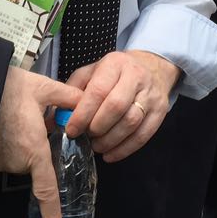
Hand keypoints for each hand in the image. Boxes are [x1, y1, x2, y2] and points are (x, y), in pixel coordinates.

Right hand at [0, 66, 83, 217]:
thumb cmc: (5, 87)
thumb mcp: (43, 87)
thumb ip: (68, 98)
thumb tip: (85, 104)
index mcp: (34, 150)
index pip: (46, 191)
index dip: (52, 216)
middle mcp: (15, 161)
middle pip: (34, 161)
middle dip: (36, 144)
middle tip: (29, 116)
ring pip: (17, 156)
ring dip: (19, 141)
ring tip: (12, 115)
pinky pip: (0, 154)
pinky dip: (3, 141)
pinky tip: (0, 122)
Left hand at [64, 50, 179, 162]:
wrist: (151, 66)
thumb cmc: (115, 73)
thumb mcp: (92, 72)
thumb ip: (73, 91)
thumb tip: (56, 118)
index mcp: (115, 63)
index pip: (98, 90)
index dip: (83, 113)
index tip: (72, 129)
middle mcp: (136, 76)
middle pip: (116, 107)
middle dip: (97, 127)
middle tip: (86, 137)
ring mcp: (151, 94)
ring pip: (131, 122)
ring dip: (110, 140)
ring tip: (97, 146)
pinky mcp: (160, 111)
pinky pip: (144, 135)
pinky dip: (125, 149)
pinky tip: (111, 154)